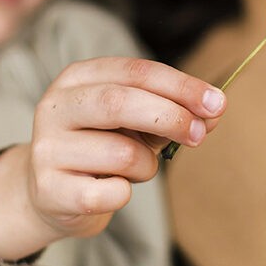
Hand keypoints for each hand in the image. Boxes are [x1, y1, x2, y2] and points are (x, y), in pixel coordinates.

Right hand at [0, 57, 224, 262]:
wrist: (51, 195)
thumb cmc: (103, 149)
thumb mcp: (138, 123)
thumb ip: (175, 112)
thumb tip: (215, 111)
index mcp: (78, 78)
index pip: (135, 71)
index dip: (180, 86)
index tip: (217, 103)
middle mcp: (55, 107)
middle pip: (119, 102)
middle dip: (170, 116)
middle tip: (198, 135)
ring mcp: (47, 149)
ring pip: (121, 153)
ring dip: (147, 166)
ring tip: (138, 170)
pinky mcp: (49, 190)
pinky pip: (109, 193)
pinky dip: (124, 194)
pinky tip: (113, 190)